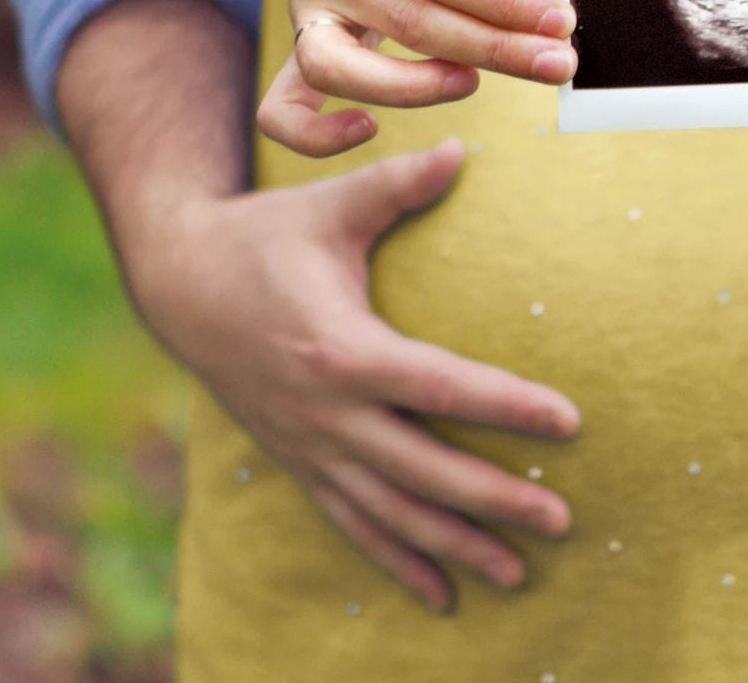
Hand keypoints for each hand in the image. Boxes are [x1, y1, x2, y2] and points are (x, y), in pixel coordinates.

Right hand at [129, 140, 579, 612]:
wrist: (178, 283)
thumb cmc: (266, 236)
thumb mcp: (330, 206)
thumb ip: (398, 185)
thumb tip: (462, 149)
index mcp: (340, 348)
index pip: (438, 387)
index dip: (506, 406)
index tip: (569, 422)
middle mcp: (325, 411)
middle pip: (422, 469)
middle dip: (494, 499)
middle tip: (563, 518)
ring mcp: (310, 446)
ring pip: (390, 512)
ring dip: (455, 546)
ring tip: (519, 574)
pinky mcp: (299, 462)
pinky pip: (353, 524)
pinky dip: (398, 561)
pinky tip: (445, 597)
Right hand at [259, 0, 578, 155]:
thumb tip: (554, 34)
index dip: (504, 3)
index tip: (561, 23)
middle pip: (408, 21)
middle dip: (493, 49)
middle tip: (556, 63)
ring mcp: (305, 5)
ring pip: (344, 67)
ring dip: (418, 88)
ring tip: (474, 82)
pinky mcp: (302, 43)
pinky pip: (285, 105)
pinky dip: (317, 132)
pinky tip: (370, 130)